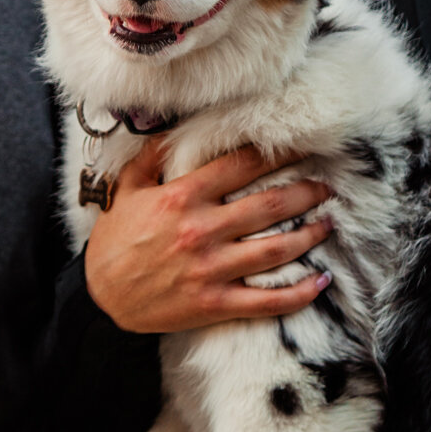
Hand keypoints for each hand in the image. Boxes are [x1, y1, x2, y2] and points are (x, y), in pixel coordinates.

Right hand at [84, 137, 332, 332]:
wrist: (101, 296)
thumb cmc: (116, 241)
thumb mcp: (129, 190)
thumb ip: (153, 157)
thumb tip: (174, 128)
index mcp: (182, 197)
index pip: (240, 166)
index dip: (274, 154)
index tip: (299, 147)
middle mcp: (201, 230)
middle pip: (268, 205)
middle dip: (304, 192)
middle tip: (326, 186)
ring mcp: (211, 269)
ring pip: (275, 248)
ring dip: (309, 234)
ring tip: (329, 223)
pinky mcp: (215, 303)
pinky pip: (267, 300)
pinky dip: (298, 293)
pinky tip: (321, 281)